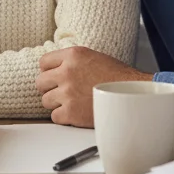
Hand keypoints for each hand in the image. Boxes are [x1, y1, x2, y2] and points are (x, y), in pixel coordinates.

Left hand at [35, 47, 149, 126]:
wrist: (133, 96)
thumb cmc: (117, 77)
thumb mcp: (93, 57)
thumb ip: (72, 61)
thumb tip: (54, 68)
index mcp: (73, 55)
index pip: (43, 62)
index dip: (48, 71)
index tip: (54, 77)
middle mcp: (67, 72)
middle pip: (40, 82)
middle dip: (49, 88)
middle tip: (60, 92)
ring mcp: (68, 93)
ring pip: (45, 100)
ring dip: (56, 103)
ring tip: (71, 103)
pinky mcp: (71, 112)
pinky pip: (54, 116)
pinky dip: (63, 117)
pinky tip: (75, 113)